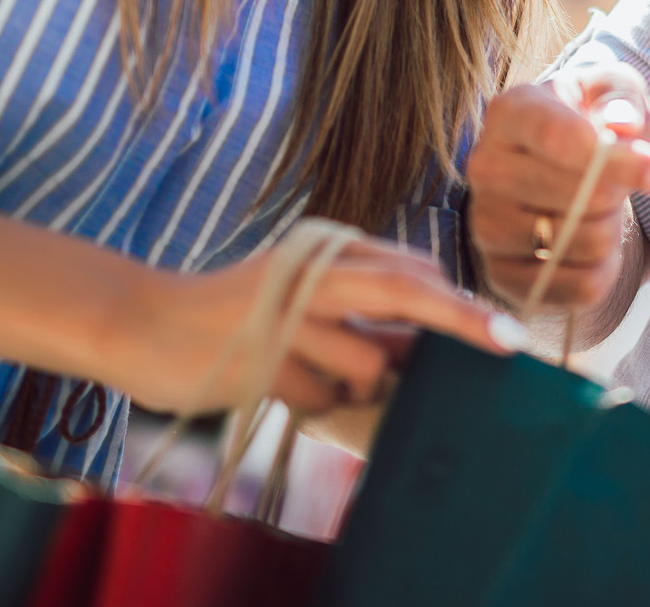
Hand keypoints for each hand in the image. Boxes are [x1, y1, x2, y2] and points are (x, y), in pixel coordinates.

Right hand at [100, 236, 525, 414]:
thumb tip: (428, 342)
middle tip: (508, 342)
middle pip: (405, 293)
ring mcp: (287, 315)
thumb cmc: (237, 313)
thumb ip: (362, 311)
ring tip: (305, 370)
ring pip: (366, 361)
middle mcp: (313, 272)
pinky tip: (273, 382)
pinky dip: (310, 399)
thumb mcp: (304, 294)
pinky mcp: (262, 358)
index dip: (459, 303)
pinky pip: (319, 396)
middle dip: (462, 320)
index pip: (410, 272)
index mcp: (327, 249)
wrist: (141, 322)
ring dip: (353, 382)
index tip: (505, 330)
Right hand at [465, 63, 649, 312]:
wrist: (555, 167)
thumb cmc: (587, 119)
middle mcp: (486, 168)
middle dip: (619, 193)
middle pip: (581, 197)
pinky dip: (604, 269)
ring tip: (597, 208)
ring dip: (612, 229)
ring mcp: (487, 225)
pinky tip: (591, 242)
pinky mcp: (502, 274)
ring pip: (585, 243)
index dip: (622, 161)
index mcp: (509, 113)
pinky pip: (580, 287)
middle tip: (617, 183)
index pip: (563, 139)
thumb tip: (623, 122)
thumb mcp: (611, 90)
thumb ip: (622, 97)